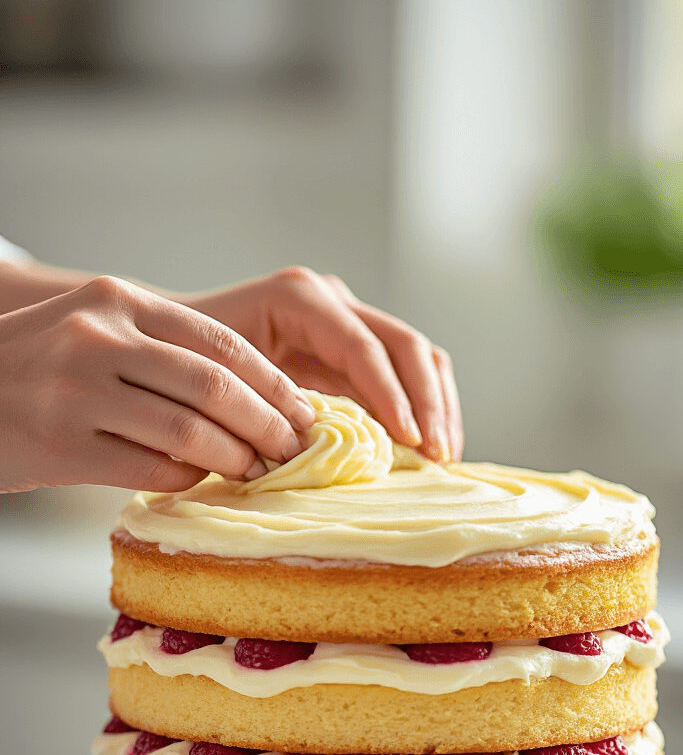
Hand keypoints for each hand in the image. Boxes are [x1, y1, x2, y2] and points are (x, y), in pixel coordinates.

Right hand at [0, 276, 315, 493]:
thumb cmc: (38, 367)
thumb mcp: (94, 328)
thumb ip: (163, 347)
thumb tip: (259, 395)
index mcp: (117, 300)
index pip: (220, 343)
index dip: (273, 385)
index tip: (305, 414)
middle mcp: (97, 337)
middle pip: (214, 387)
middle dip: (268, 426)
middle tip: (294, 451)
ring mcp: (77, 392)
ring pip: (188, 432)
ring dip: (235, 460)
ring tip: (258, 473)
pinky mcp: (61, 446)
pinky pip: (150, 470)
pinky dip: (188, 481)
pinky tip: (201, 484)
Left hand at [187, 267, 462, 461]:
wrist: (165, 350)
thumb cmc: (184, 369)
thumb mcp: (214, 384)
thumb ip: (263, 409)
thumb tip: (311, 453)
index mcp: (295, 297)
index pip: (362, 344)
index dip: (392, 395)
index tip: (409, 440)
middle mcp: (329, 300)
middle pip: (404, 344)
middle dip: (426, 403)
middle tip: (438, 455)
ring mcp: (346, 321)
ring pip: (418, 355)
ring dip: (435, 406)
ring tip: (444, 457)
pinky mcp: (355, 351)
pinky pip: (406, 373)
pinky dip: (422, 409)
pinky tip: (429, 449)